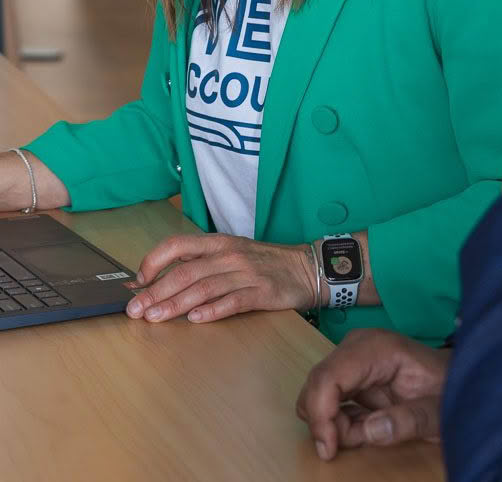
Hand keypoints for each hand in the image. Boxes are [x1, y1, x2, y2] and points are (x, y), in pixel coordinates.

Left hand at [124, 233, 313, 322]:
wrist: (304, 268)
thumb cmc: (262, 263)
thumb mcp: (230, 253)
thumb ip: (199, 264)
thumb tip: (157, 281)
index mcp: (218, 243)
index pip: (178, 245)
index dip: (154, 262)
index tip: (138, 281)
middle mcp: (229, 255)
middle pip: (186, 272)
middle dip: (157, 291)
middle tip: (136, 310)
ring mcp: (246, 274)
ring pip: (204, 288)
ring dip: (176, 304)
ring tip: (155, 318)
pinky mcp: (262, 292)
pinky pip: (233, 301)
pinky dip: (213, 310)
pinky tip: (195, 319)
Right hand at [296, 329, 448, 460]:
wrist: (460, 383)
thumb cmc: (450, 392)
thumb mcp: (439, 412)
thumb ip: (410, 421)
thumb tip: (369, 430)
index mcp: (378, 348)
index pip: (329, 375)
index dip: (320, 413)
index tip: (330, 448)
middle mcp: (358, 347)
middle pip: (318, 383)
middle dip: (326, 421)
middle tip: (354, 442)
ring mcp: (353, 359)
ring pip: (318, 393)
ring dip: (332, 423)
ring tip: (366, 432)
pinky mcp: (352, 374)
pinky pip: (329, 399)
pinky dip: (338, 422)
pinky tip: (364, 426)